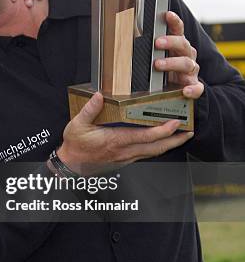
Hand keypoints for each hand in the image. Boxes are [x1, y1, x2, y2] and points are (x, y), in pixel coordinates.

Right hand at [57, 93, 193, 174]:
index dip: (162, 131)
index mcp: (115, 141)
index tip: (174, 122)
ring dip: (170, 145)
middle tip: (189, 131)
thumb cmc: (75, 145)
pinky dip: (158, 148)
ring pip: (153, 152)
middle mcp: (124, 151)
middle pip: (156, 147)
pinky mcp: (125, 160)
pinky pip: (146, 154)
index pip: (144, 137)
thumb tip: (99, 95)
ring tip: (182, 136)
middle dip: (175, 140)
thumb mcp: (77, 125)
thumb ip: (89, 110)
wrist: (72, 165)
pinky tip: (163, 142)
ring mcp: (126, 157)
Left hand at [154, 11, 203, 98]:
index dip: (174, 21)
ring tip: (157, 64)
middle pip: (182, 44)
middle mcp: (186, 54)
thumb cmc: (163, 67)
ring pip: (187, 63)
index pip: (178, 29)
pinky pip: (197, 87)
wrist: (175, 86)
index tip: (167, 15)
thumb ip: (146, 46)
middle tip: (157, 42)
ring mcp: (191, 70)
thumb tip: (127, 35)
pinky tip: (185, 91)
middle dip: (170, 42)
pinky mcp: (193, 84)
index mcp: (178, 45)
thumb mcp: (156, 54)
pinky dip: (193, 89)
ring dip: (172, 63)